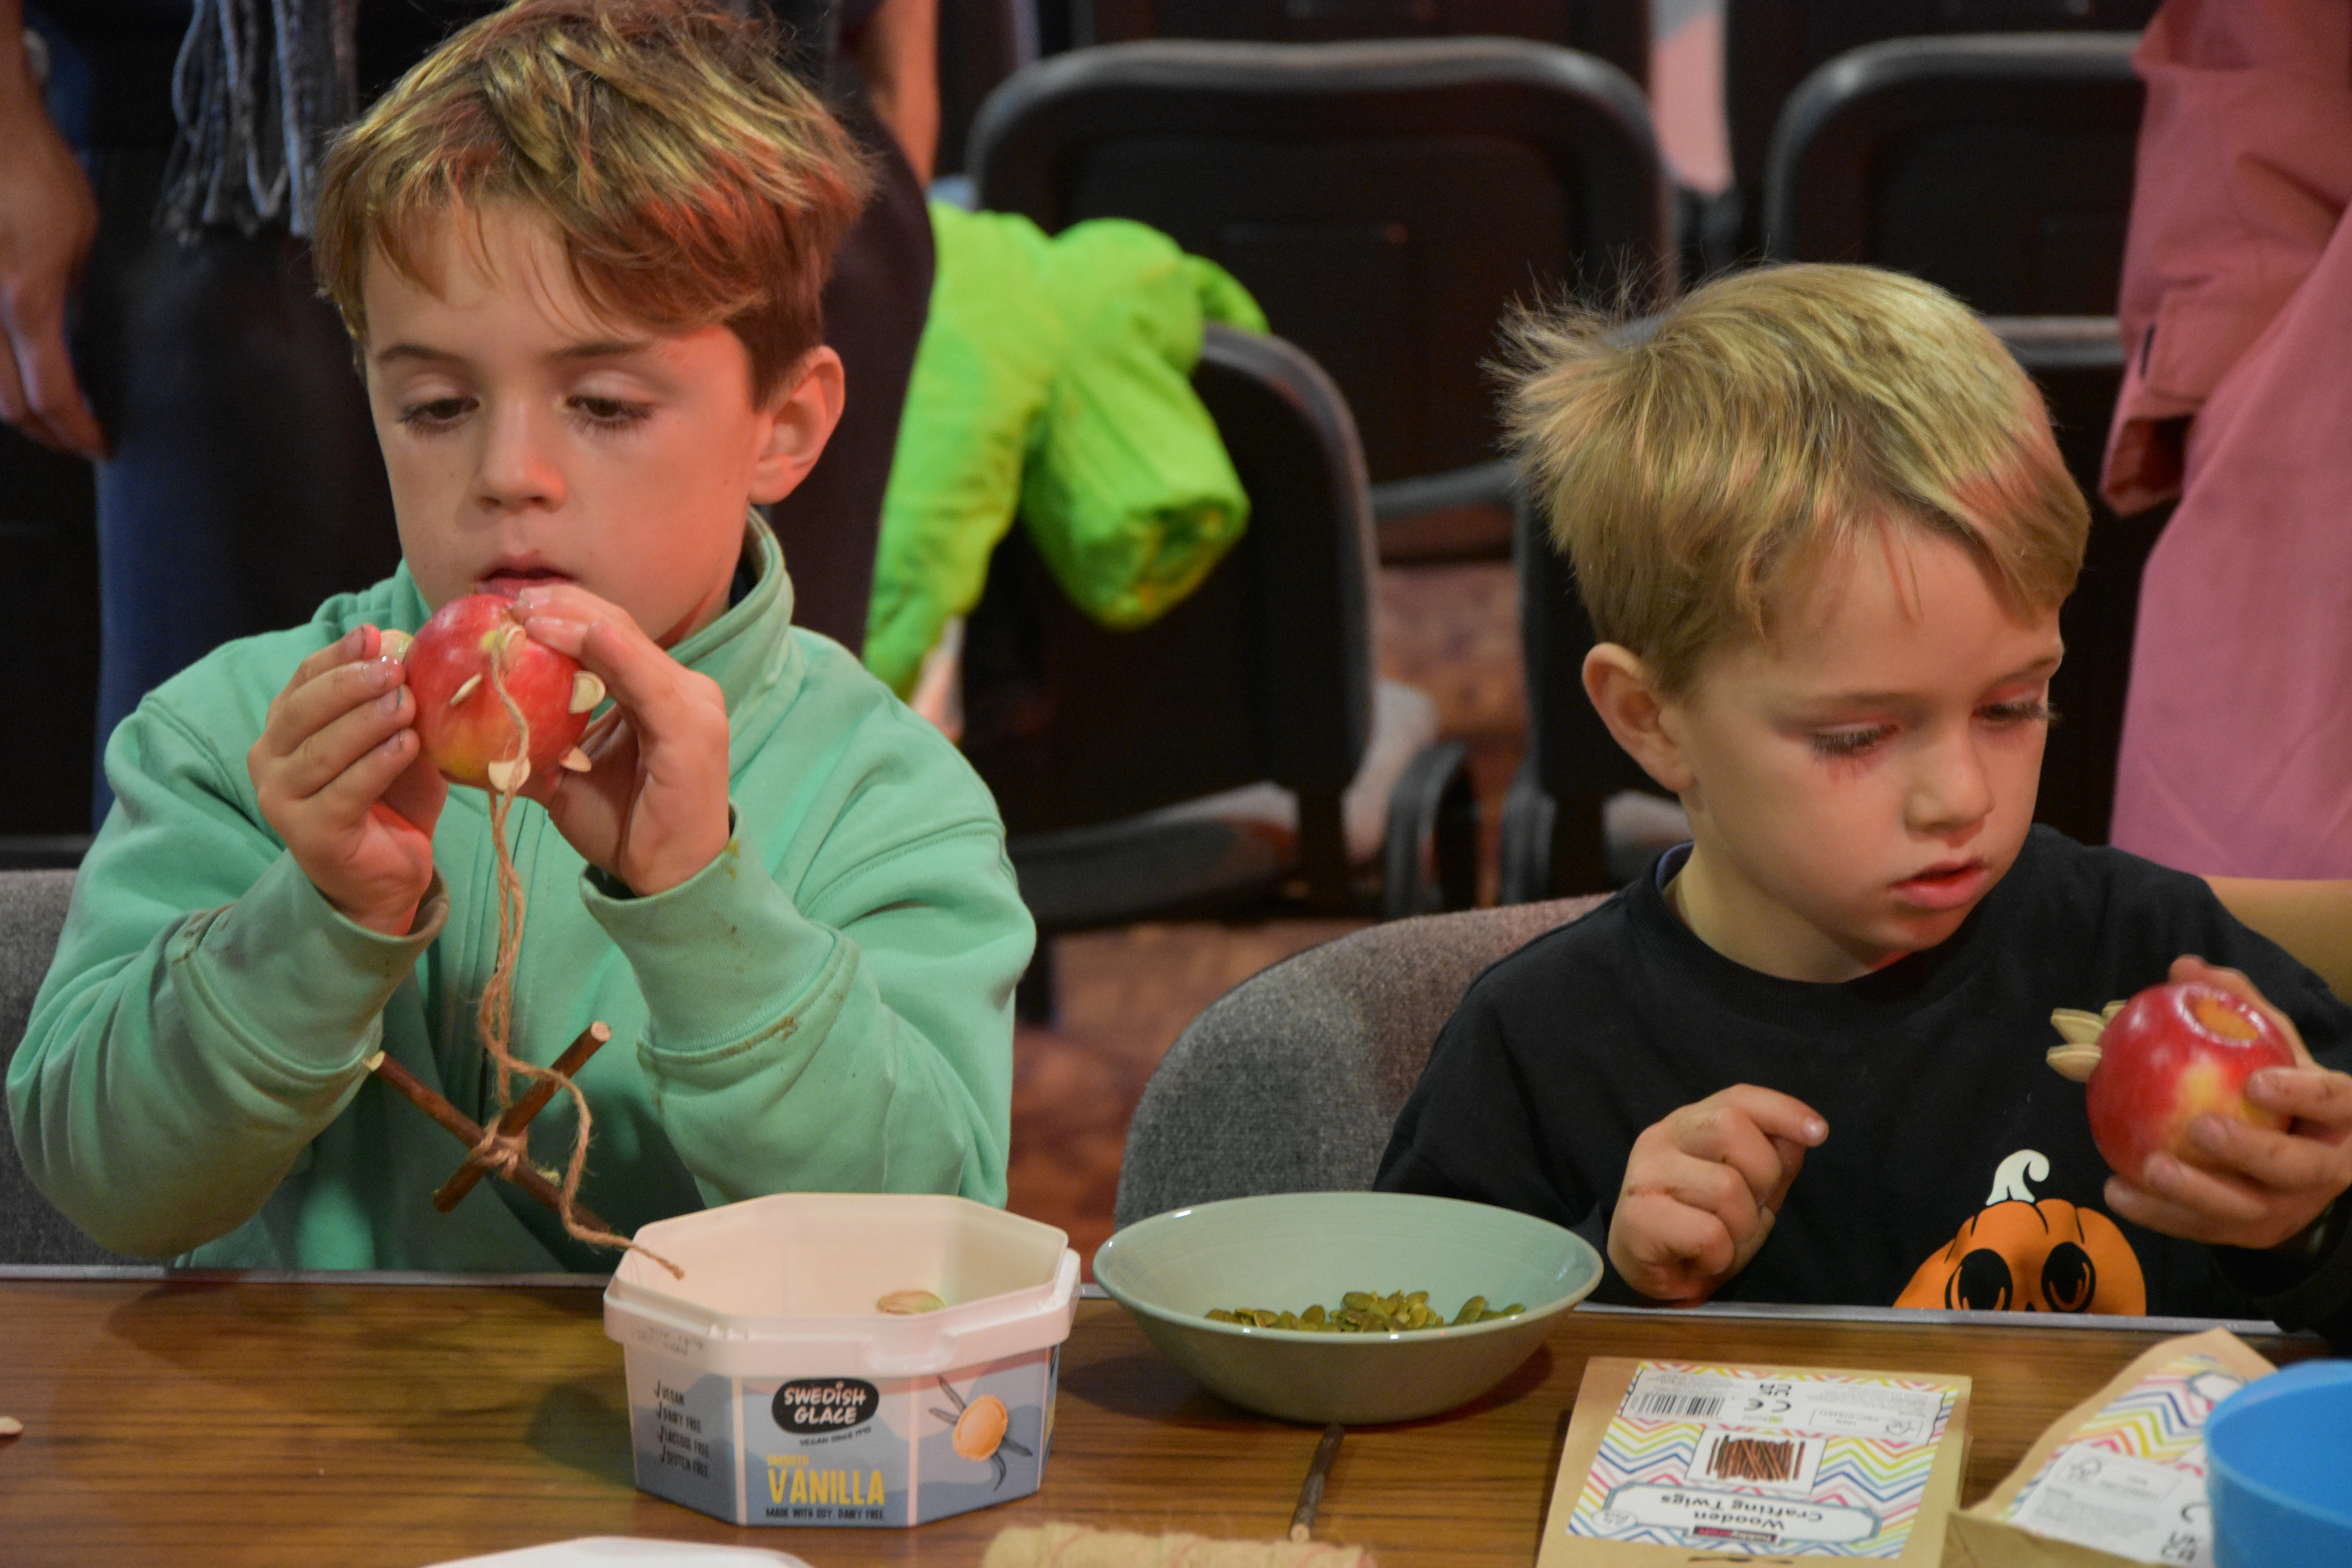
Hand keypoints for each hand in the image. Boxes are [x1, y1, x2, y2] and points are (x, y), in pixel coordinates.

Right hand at [0, 57, 104, 457]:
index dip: (75, 430)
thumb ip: (78, 293)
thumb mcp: (82, 237)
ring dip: (18, 408)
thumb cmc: (35, 170)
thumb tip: (85, 339)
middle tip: (78, 441)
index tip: (99, 445)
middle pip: (7, 403)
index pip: (51, 393)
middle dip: (47, 432)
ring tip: (54, 417)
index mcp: (25, 298)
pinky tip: (20, 374)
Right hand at [250, 627, 447, 934]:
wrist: (387, 873)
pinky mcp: (308, 834)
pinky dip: (376, 765)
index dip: (337, 656)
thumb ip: (394, 701)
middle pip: (304, 711)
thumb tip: (405, 648)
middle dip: (351, 685)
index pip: (303, 680)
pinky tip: (406, 746)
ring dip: (366, 722)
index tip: (373, 636)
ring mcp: (282, 799)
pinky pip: (343, 792)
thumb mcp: (395, 739)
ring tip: (406, 704)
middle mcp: (270, 760)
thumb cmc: (391, 797)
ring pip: (321, 751)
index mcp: (285, 728)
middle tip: (395, 669)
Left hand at [508, 584, 730, 894]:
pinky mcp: (692, 730)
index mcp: (659, 694)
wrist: (670, 881)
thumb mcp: (568, 781)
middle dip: (560, 606)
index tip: (506, 606)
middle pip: (616, 627)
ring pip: (628, 644)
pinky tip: (581, 633)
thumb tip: (470, 737)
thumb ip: (536, 748)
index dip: (558, 613)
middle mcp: (683, 689)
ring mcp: (692, 706)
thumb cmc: (626, 831)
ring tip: (526, 613)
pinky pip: (648, 684)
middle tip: (506, 600)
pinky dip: (614, 655)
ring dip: (574, 622)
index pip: (606, 635)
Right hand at [1609, 1085, 1827, 1305]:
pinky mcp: (1637, 1217)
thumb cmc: (1704, 1231)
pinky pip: (1708, 1234)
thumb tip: (1803, 1135)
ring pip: (1725, 1187)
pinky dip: (1719, 1255)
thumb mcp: (1751, 1193)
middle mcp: (1661, 1137)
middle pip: (1731, 1129)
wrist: (1657, 1281)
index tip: (1818, 1133)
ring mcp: (1644, 1174)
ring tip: (1722, 1241)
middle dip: (1761, 1177)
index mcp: (1690, 1124)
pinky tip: (1702, 1259)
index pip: (1738, 1099)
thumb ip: (1773, 1161)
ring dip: (1741, 1227)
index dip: (1781, 1109)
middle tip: (1748, 1210)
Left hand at [2104, 956, 2351, 1252]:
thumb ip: (2237, 1005)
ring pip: (2247, 1210)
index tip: (2257, 1080)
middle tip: (2202, 1128)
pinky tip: (2117, 1190)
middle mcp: (2324, 1169)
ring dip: (2196, 1193)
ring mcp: (2289, 1208)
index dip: (2302, 1093)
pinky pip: (2204, 1230)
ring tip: (2149, 1167)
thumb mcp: (2272, 1045)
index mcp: (2341, 1116)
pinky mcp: (2251, 1234)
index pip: (2333, 1100)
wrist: (2295, 1160)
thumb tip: (2184, 967)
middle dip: (2251, 1152)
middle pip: (2295, 1168)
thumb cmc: (2280, 1088)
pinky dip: (2159, 1215)